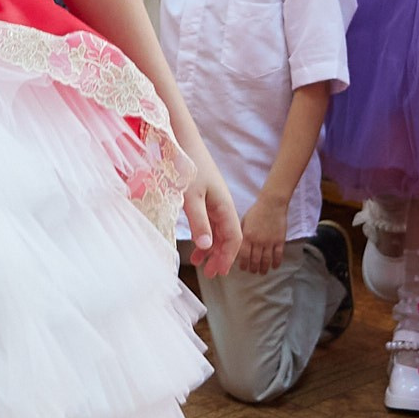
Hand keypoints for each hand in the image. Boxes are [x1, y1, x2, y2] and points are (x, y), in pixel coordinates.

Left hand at [181, 158, 241, 279]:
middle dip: (221, 257)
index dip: (228, 257)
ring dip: (211, 248)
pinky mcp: (205, 199)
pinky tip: (196, 245)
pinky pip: (209, 223)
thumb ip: (199, 221)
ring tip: (201, 264)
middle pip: (227, 237)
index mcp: (225, 207)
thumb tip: (207, 246)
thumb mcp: (191, 197)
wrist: (184, 143)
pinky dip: (204, 236)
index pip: (234, 238)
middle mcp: (222, 206)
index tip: (220, 273)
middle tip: (211, 274)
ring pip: (217, 231)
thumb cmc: (188, 167)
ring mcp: (214, 202)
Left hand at [236, 193, 290, 273]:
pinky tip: (274, 266)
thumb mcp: (244, 221)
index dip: (243, 264)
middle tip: (252, 271)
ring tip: (262, 271)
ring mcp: (269, 242)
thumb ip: (242, 234)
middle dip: (253, 268)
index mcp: (247, 236)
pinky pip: (278, 255)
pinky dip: (276, 263)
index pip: (243, 255)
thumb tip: (238, 246)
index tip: (243, 268)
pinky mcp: (280, 241)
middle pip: (255, 260)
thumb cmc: (257, 210)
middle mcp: (258, 241)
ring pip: (266, 260)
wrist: (272, 203)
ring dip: (263, 268)